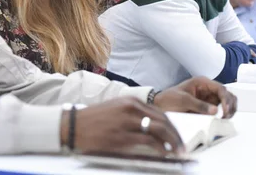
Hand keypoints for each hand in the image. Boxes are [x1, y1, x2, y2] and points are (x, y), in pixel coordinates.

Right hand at [61, 97, 184, 155]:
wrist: (73, 126)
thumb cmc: (93, 121)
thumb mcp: (115, 110)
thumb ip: (133, 116)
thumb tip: (151, 129)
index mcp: (130, 102)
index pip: (159, 113)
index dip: (171, 126)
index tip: (177, 136)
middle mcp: (131, 109)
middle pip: (163, 121)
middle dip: (175, 135)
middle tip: (182, 146)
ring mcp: (127, 122)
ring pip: (159, 130)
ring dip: (172, 142)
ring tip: (177, 152)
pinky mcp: (122, 137)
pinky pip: (148, 142)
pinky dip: (161, 149)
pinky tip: (165, 154)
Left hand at [154, 77, 237, 118]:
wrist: (160, 105)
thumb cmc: (169, 99)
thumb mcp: (182, 101)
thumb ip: (199, 105)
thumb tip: (215, 110)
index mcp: (202, 82)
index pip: (220, 88)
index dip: (225, 99)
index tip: (224, 111)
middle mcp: (208, 88)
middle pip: (227, 94)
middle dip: (230, 105)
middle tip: (226, 117)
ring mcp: (209, 97)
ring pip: (227, 102)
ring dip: (229, 109)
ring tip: (225, 119)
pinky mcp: (208, 106)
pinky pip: (221, 109)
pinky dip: (224, 114)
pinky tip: (222, 119)